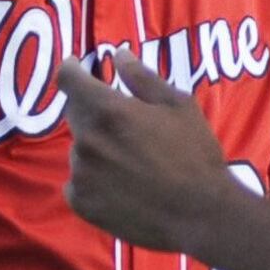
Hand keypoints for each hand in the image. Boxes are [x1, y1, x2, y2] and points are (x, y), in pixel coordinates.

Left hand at [57, 51, 239, 252]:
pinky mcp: (81, 203)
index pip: (69, 79)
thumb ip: (142, 77)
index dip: (71, 69)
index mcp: (109, 111)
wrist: (200, 214)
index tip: (76, 67)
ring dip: (95, 147)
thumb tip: (118, 54)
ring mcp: (81, 174)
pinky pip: (76, 182)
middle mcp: (88, 140)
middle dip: (93, 110)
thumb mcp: (178, 106)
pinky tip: (120, 186)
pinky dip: (91, 180)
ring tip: (130, 162)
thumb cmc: (195, 155)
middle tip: (124, 125)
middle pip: (74, 112)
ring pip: (79, 149)